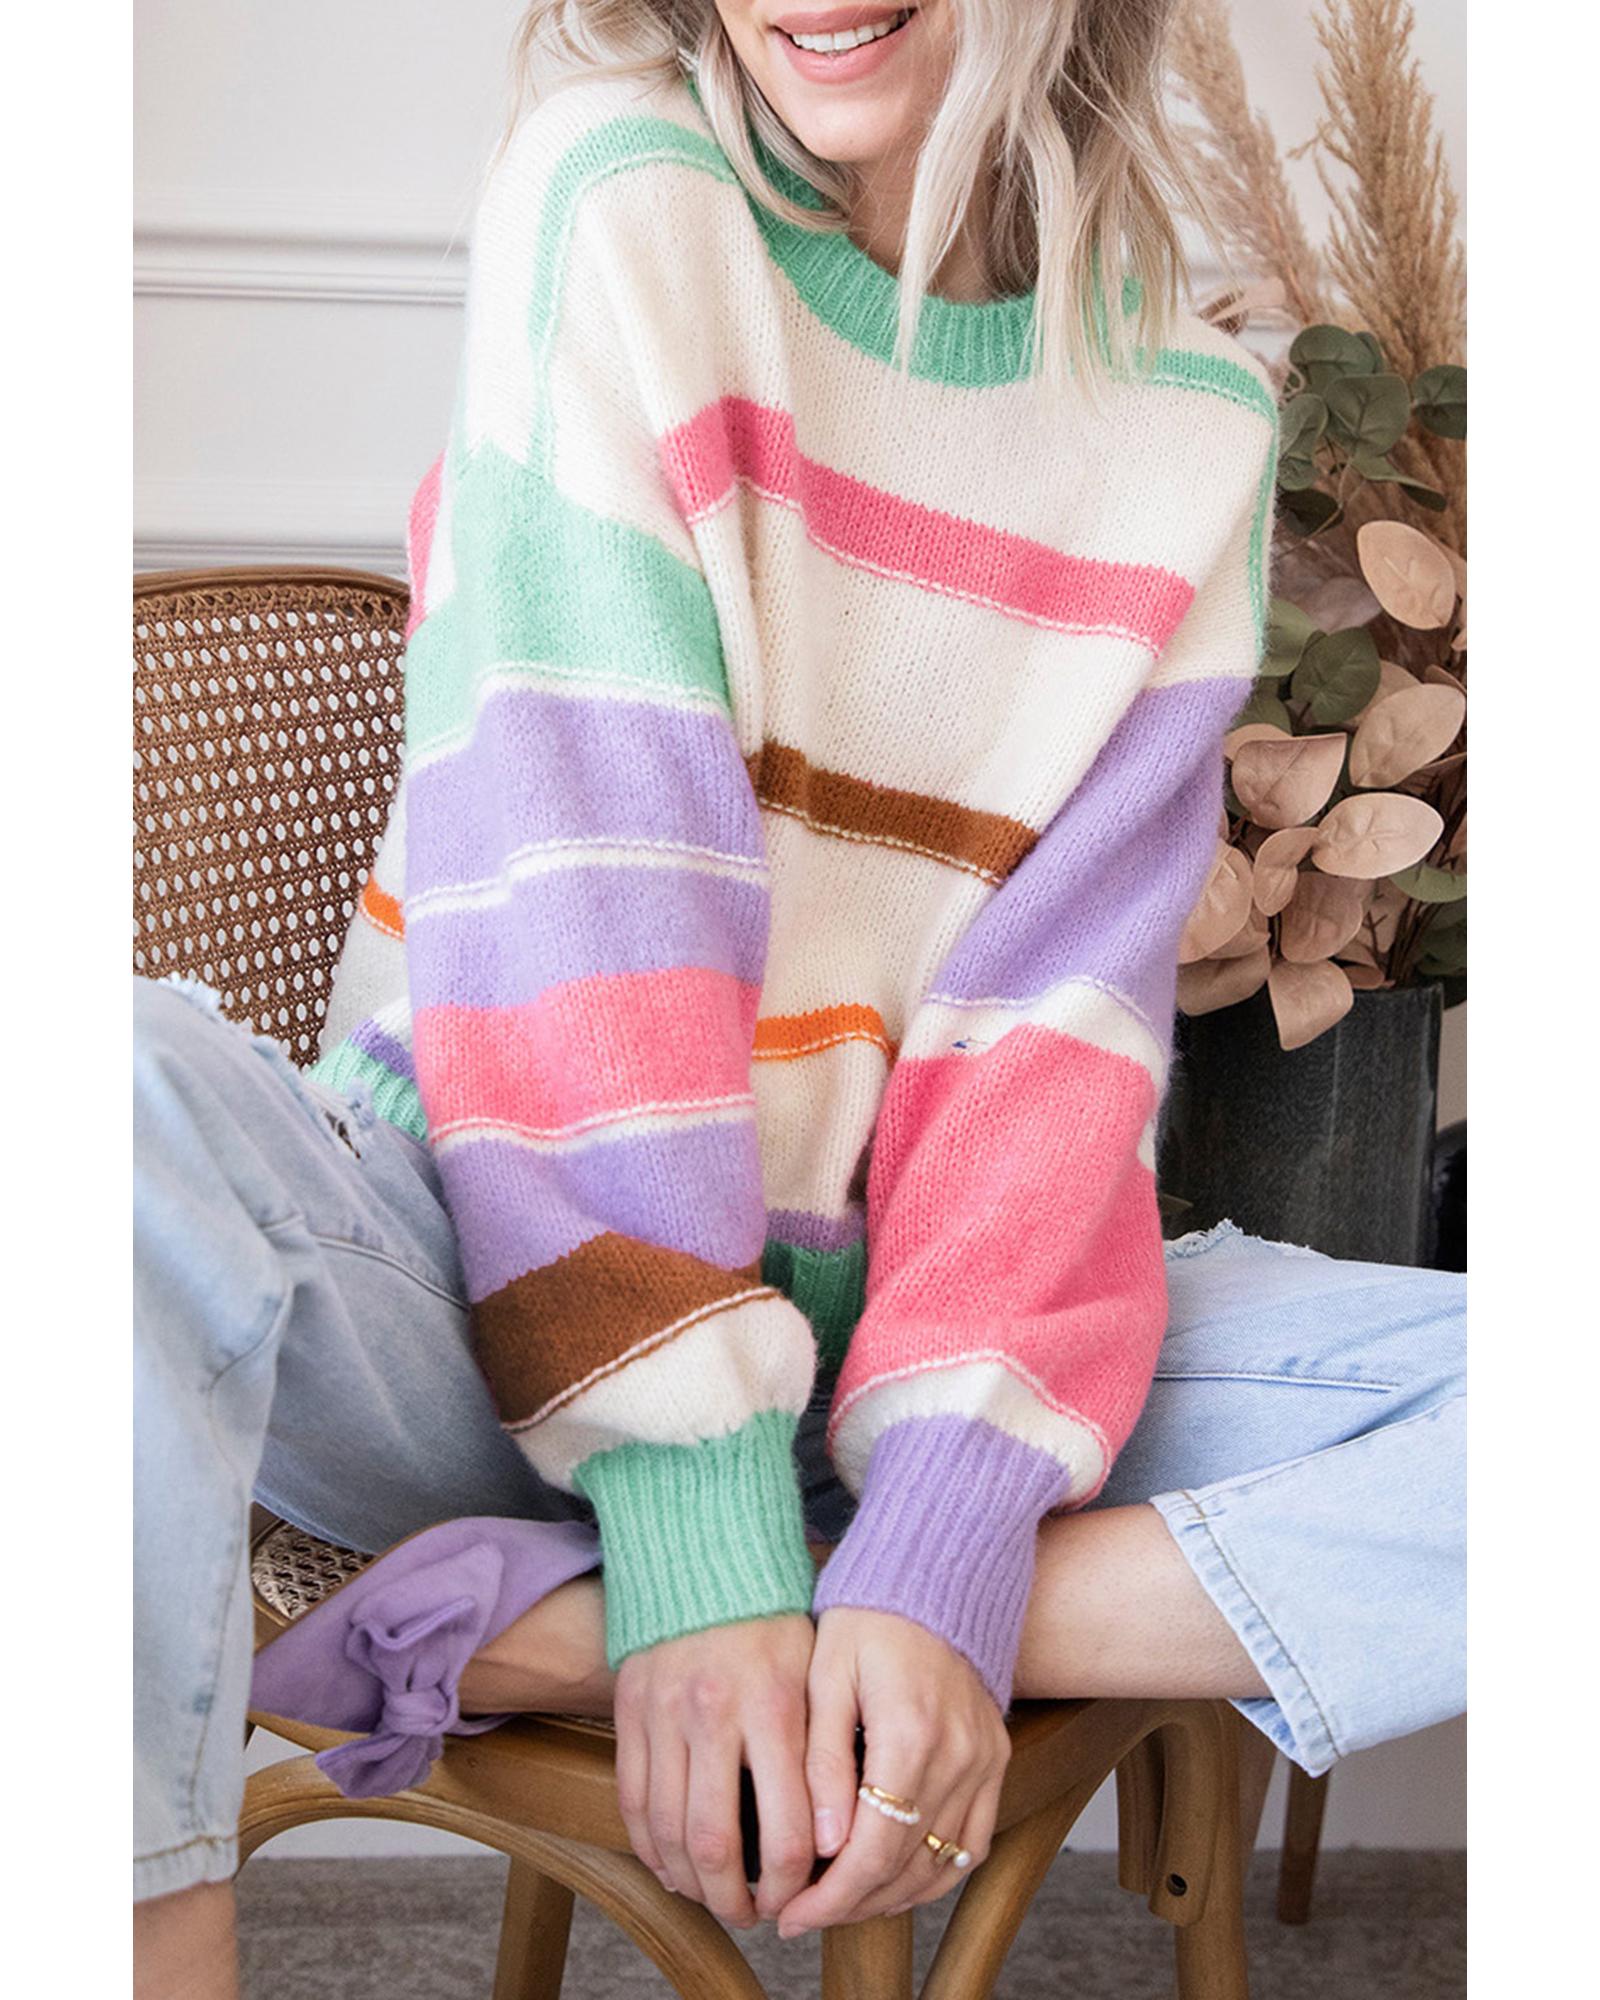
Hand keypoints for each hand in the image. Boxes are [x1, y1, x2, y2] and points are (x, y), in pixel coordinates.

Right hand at [614, 1614, 815, 1927]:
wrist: (706, 1556)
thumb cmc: (774, 1619)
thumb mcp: (816, 1672)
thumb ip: (823, 1750)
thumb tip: (834, 1837)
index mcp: (774, 1707)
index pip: (786, 1831)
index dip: (794, 1885)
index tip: (802, 1898)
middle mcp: (714, 1714)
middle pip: (715, 1846)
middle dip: (736, 1900)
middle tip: (754, 1914)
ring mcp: (663, 1714)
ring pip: (667, 1833)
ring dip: (692, 1883)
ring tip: (715, 1897)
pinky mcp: (629, 1713)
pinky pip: (632, 1802)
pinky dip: (650, 1848)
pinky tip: (673, 1865)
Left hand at [776, 1607, 1009, 1936]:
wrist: (936, 1570)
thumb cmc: (867, 1614)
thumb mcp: (826, 1674)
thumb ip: (823, 1759)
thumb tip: (822, 1843)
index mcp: (911, 1732)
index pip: (873, 1850)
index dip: (830, 1897)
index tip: (790, 1913)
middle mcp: (960, 1754)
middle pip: (906, 1867)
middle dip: (849, 1905)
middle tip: (801, 1916)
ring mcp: (986, 1759)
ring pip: (942, 1865)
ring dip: (890, 1897)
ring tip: (838, 1904)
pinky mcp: (996, 1758)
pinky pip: (973, 1841)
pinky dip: (935, 1873)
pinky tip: (894, 1882)